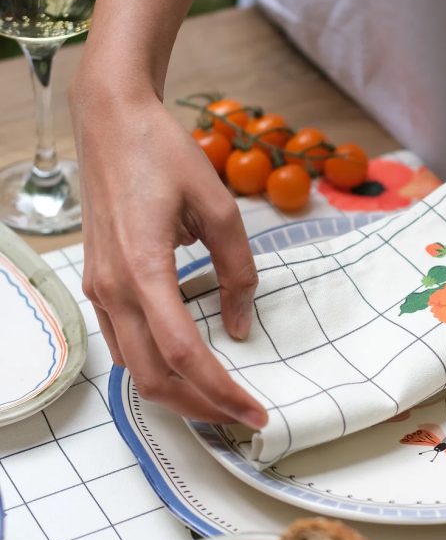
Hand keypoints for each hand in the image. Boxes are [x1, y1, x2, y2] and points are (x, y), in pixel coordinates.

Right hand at [70, 82, 266, 427]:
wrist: (111, 122)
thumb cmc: (163, 153)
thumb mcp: (219, 206)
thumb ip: (237, 270)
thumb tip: (242, 324)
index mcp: (143, 268)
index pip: (182, 353)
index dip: (220, 391)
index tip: (254, 411)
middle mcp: (113, 288)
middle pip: (152, 377)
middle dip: (200, 408)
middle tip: (243, 417)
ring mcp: (99, 289)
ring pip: (133, 368)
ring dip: (177, 392)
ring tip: (220, 399)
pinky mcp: (98, 283)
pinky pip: (123, 343)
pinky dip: (155, 367)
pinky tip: (186, 366)